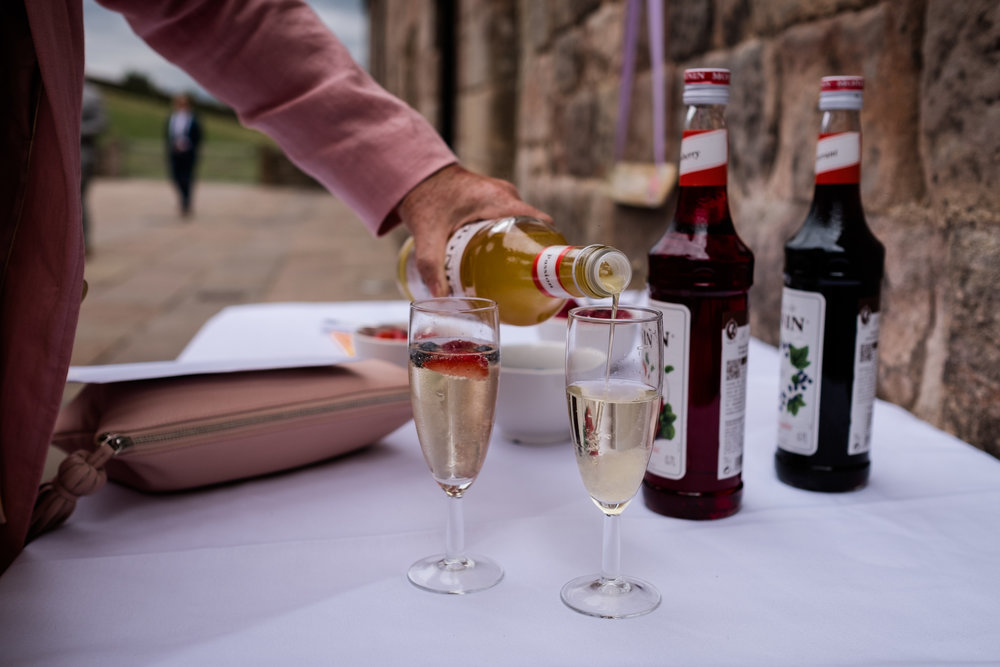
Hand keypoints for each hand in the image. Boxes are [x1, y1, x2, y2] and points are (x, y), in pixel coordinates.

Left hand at [395, 164, 551, 295]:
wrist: (416, 175)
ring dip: (521, 244)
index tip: (548, 270)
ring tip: (517, 273)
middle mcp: (505, 194)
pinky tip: (503, 258)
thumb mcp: (427, 235)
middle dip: (532, 252)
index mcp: (497, 200)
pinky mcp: (496, 199)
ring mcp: (502, 195)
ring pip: (523, 224)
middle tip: (527, 280)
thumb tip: (439, 296)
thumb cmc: (424, 197)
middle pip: (533, 226)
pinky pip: (513, 219)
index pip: (539, 222)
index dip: (548, 245)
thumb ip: (431, 266)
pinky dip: (512, 236)